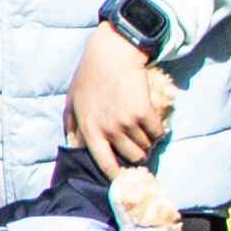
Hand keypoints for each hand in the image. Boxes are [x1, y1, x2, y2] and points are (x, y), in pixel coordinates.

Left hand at [65, 25, 179, 171]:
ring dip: (149, 141)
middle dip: (138, 155)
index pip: (104, 162)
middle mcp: (108, 129)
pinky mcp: (144, 112)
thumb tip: (73, 144)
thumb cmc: (90, 74)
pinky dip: (159, 131)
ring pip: (146, 145)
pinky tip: (155, 124)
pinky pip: (158, 132)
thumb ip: (71, 124)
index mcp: (89, 129)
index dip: (116, 174)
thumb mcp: (72, 100)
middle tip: (140, 148)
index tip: (124, 178)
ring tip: (146, 132)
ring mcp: (126, 121)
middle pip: (132, 156)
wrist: (113, 53)